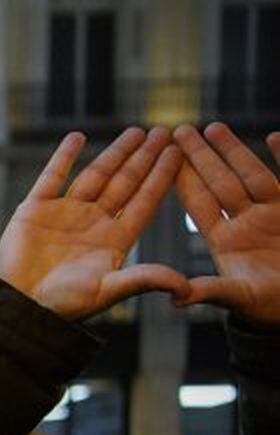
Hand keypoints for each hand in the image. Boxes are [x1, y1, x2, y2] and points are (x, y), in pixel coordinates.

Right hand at [0, 127, 188, 319]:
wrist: (15, 305)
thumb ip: (145, 279)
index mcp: (113, 240)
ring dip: (115, 153)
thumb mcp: (108, 292)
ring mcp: (64, 213)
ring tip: (136, 132)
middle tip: (164, 132)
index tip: (177, 152)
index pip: (144, 201)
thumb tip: (186, 288)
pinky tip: (77, 136)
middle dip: (144, 158)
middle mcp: (92, 223)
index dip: (161, 176)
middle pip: (125, 183)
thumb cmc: (62, 305)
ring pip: (96, 175)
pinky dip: (63, 157)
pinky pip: (51, 177)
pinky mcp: (34, 209)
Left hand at [173, 124, 279, 326]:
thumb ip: (211, 291)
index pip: (200, 203)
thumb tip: (176, 298)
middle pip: (220, 182)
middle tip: (179, 130)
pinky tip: (273, 135)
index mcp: (225, 240)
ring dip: (234, 151)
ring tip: (214, 126)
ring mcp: (272, 214)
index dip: (184, 179)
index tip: (165, 156)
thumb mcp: (239, 297)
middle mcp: (245, 223)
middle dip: (201, 157)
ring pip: (251, 175)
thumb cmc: (268, 307)